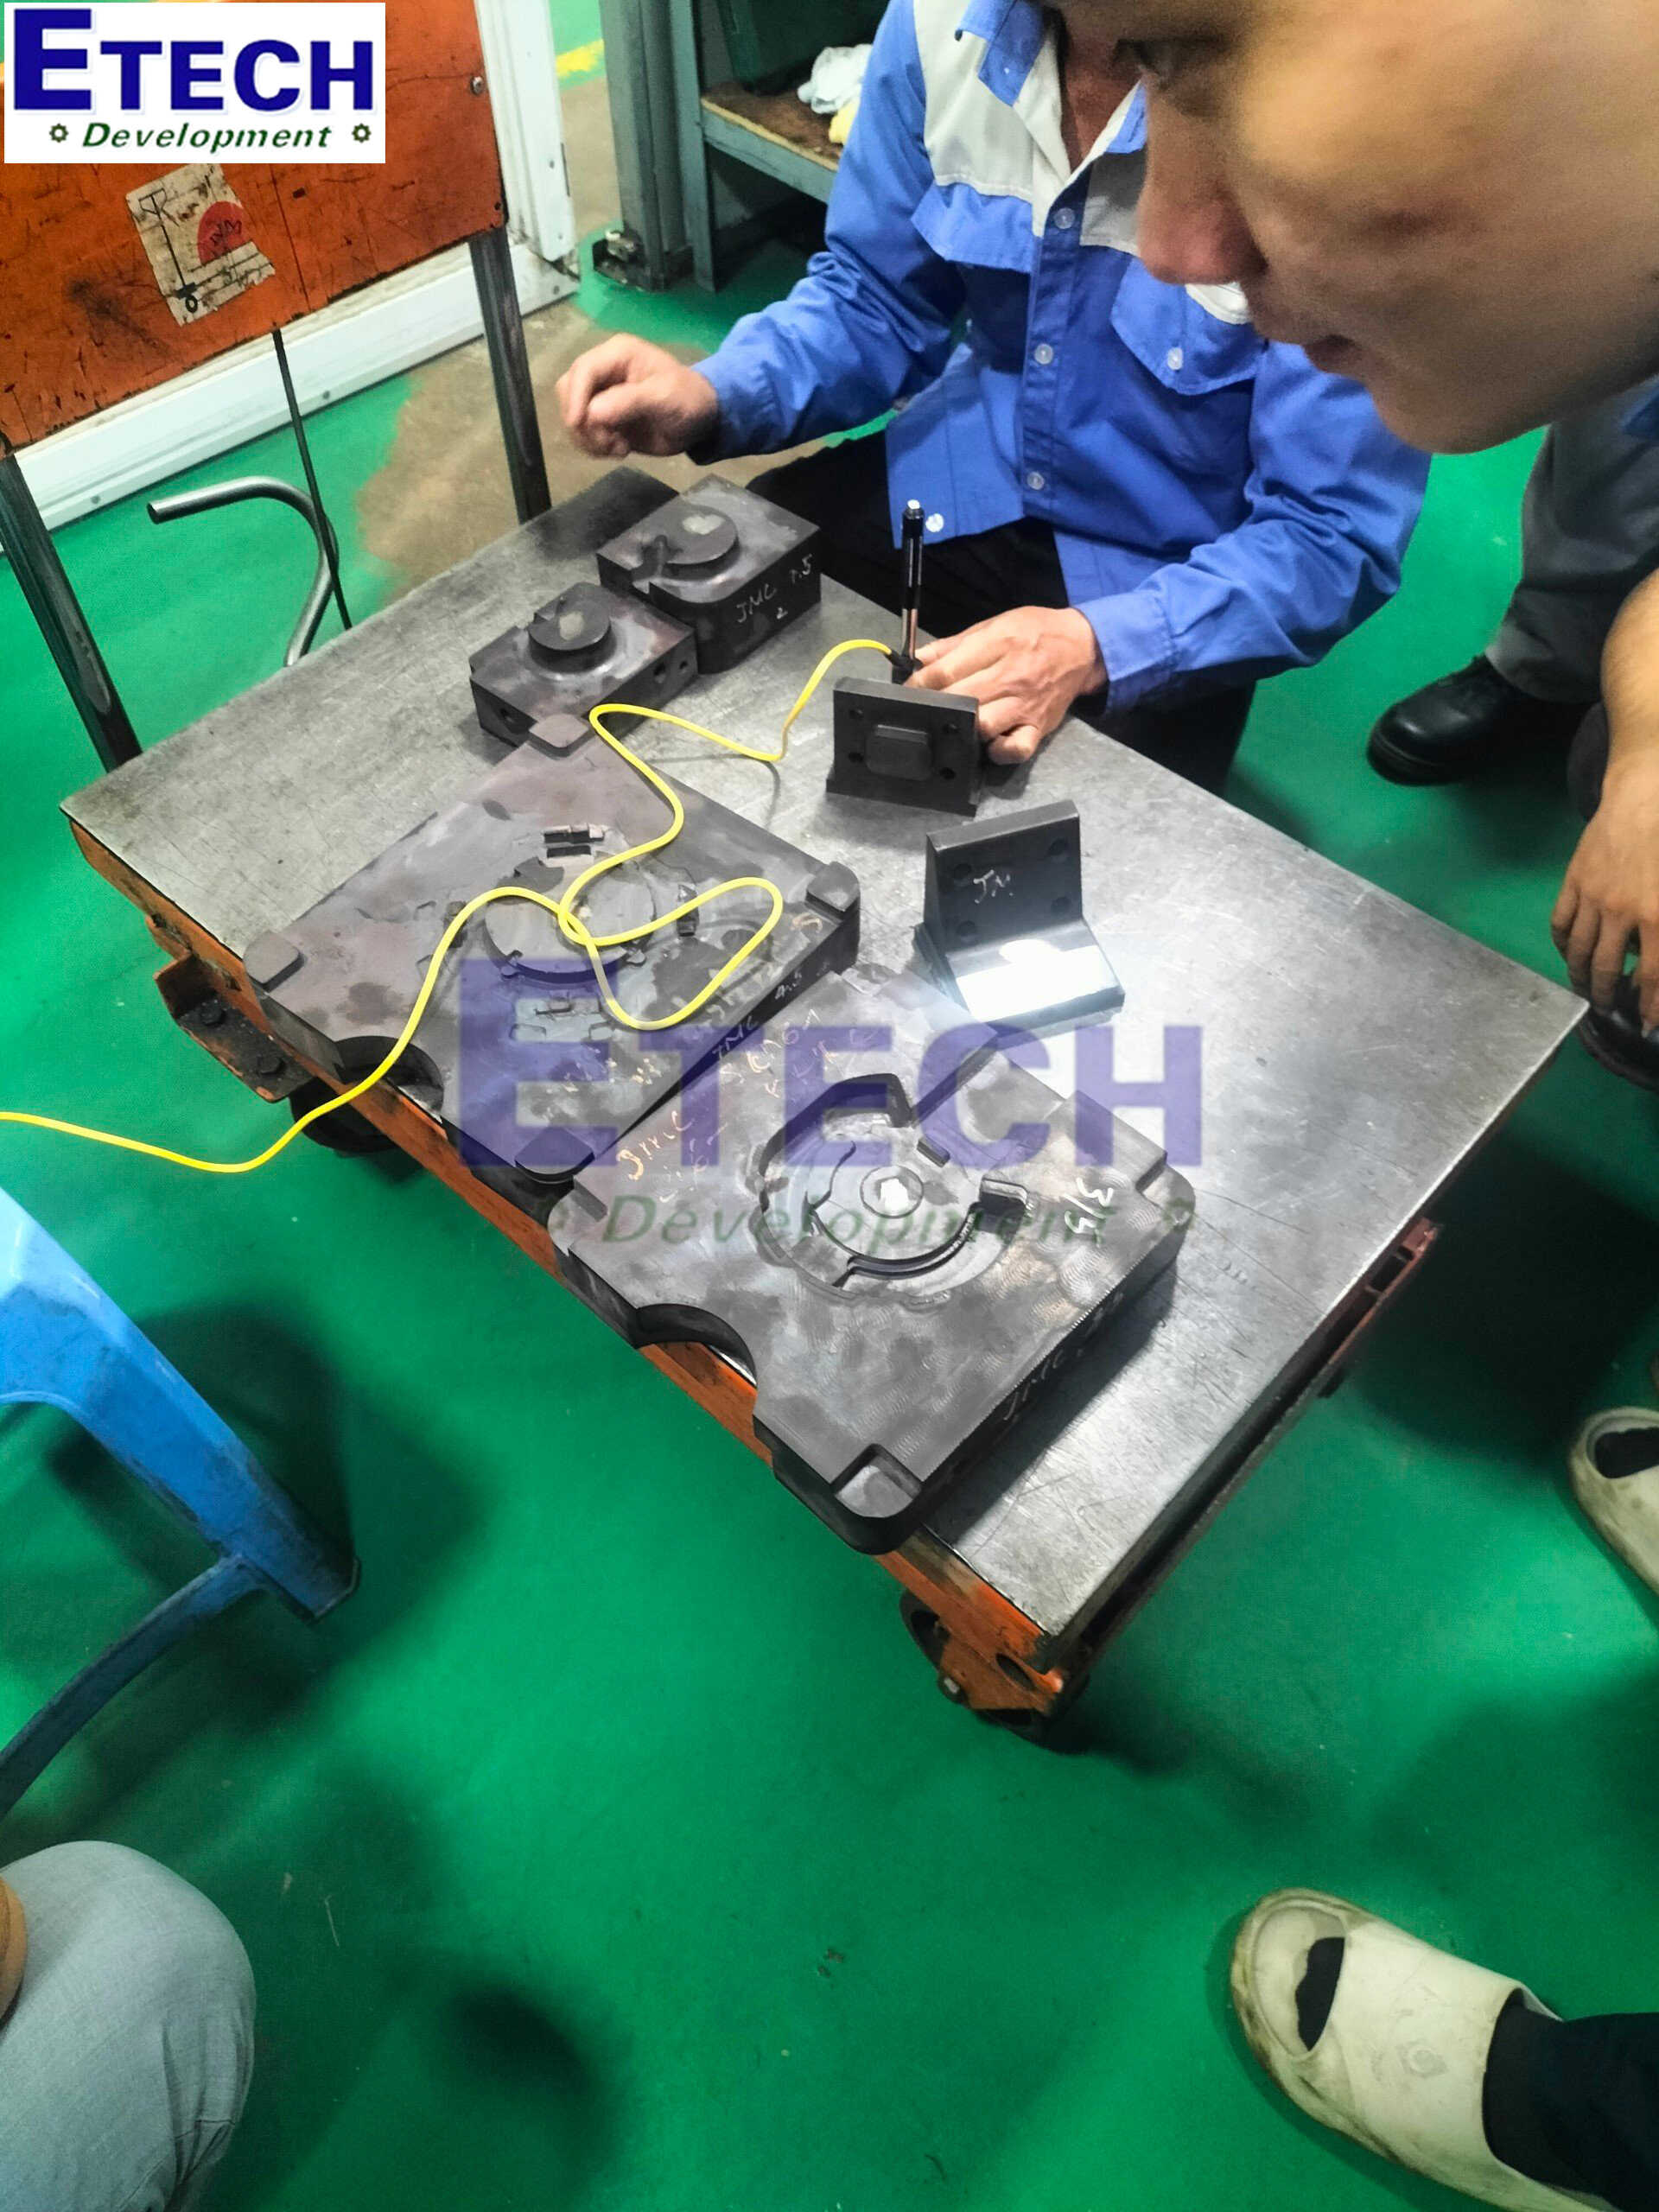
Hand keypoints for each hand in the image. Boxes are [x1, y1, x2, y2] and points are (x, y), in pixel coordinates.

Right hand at [556, 336, 718, 459]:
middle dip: (582, 421)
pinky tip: (619, 449)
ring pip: (573, 414)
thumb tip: (593, 413)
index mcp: (618, 354)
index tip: (579, 424)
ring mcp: (601, 395)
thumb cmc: (688, 400)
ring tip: (619, 448)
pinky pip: (583, 432)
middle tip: (609, 442)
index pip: (583, 370)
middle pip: (569, 391)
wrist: (700, 421)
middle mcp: (604, 371)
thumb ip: (630, 402)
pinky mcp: (602, 418)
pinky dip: (594, 446)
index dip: (575, 397)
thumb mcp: (665, 397)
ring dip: (589, 438)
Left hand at [908, 607, 1105, 763]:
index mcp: (998, 645)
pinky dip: (998, 752)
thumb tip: (920, 659)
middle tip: (924, 709)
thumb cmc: (1036, 632)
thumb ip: (955, 644)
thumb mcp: (996, 623)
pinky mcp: (1038, 727)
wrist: (1085, 646)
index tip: (908, 691)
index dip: (920, 684)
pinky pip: (1016, 750)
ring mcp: (1025, 705)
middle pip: (960, 699)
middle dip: (935, 706)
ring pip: (984, 726)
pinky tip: (989, 744)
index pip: (947, 670)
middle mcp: (1011, 677)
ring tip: (956, 725)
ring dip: (964, 728)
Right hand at [1552, 753, 1658, 1030]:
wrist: (1646, 794)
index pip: (1654, 976)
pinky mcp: (1573, 882)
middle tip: (1610, 1009)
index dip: (1651, 1007)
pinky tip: (1571, 953)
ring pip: (1581, 952)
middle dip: (1609, 997)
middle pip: (1610, 970)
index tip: (1648, 1025)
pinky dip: (1563, 945)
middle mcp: (1621, 913)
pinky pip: (1561, 924)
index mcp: (1658, 915)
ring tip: (1587, 990)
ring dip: (1583, 977)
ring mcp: (1593, 898)